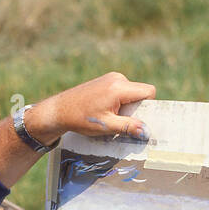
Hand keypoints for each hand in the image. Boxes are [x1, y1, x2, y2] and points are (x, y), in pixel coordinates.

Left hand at [26, 72, 155, 144]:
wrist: (60, 110)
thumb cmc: (81, 118)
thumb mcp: (107, 126)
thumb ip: (128, 127)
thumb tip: (146, 132)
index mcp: (119, 87)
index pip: (148, 92)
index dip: (147, 106)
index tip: (138, 118)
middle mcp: (117, 78)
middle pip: (140, 92)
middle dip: (135, 108)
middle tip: (120, 121)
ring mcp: (111, 77)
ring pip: (131, 92)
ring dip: (126, 106)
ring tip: (109, 116)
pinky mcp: (106, 80)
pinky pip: (122, 90)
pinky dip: (119, 102)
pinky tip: (104, 111)